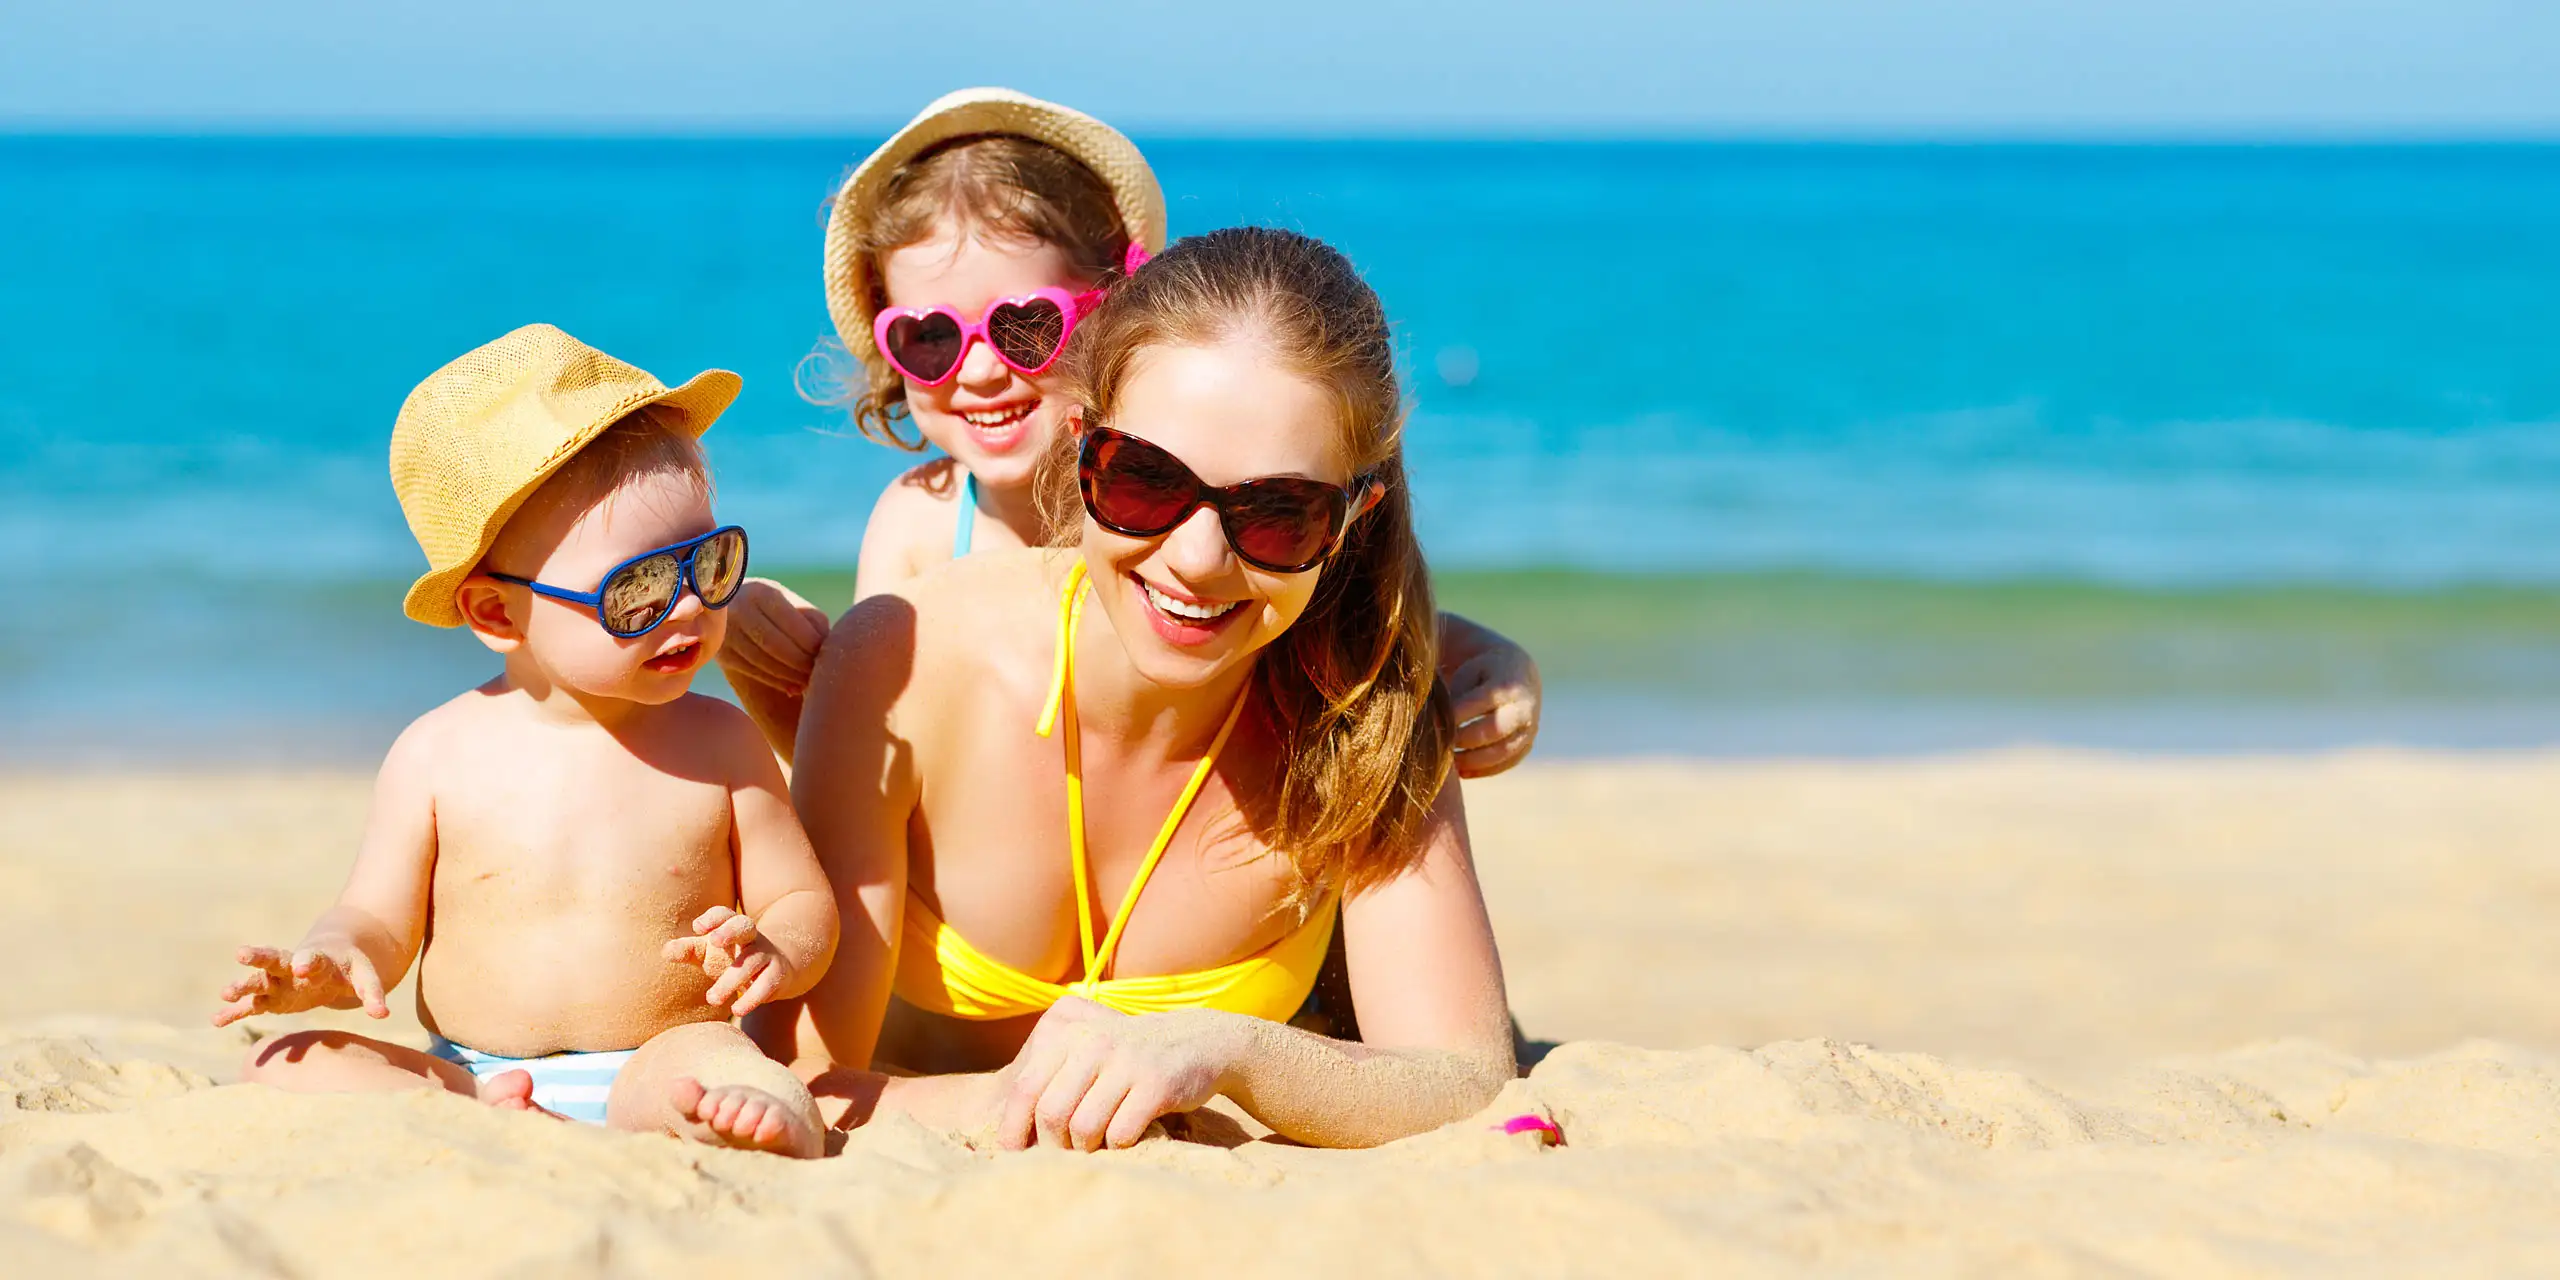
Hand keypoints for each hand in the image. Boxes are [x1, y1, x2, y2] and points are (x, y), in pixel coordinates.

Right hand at [213, 938, 386, 1026]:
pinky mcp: (270, 998)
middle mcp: (292, 967)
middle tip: (242, 953)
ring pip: (257, 981)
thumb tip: (383, 1015)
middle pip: (274, 959)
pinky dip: (235, 1012)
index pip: (313, 957)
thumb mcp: (365, 975)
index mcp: (318, 958)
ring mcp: (278, 982)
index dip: (308, 961)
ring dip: (242, 986)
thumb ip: (372, 992)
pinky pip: (250, 1004)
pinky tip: (217, 1020)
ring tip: (225, 992)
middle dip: (259, 958)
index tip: (302, 965)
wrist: (331, 959)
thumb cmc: (349, 966)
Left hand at [664, 906, 794, 1016]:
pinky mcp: (777, 974)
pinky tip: (737, 1010)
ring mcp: (766, 954)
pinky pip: (768, 983)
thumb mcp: (707, 952)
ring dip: (732, 980)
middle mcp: (751, 936)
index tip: (697, 928)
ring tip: (712, 999)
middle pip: (744, 925)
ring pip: (751, 961)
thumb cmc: (732, 957)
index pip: (724, 914)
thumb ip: (687, 950)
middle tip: (714, 941)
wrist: (776, 968)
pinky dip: (752, 997)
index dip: (712, 918)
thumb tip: (666, 951)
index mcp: (731, 926)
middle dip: (730, 931)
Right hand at [714, 578, 828, 696]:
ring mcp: (726, 631)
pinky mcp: (720, 651)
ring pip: (761, 661)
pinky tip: (792, 687)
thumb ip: (812, 622)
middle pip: (775, 645)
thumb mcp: (793, 604)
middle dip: (800, 665)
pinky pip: (751, 671)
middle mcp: (740, 609)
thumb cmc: (774, 607)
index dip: (812, 647)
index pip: (793, 626)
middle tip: (818, 676)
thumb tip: (823, 652)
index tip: (828, 659)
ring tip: (808, 684)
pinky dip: (775, 681)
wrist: (730, 606)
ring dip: (789, 677)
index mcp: (763, 592)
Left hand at [995, 997, 1246, 1151]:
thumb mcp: (1087, 1050)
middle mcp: (1094, 1042)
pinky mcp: (1156, 1083)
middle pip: (1052, 1114)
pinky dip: (1118, 1146)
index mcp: (1069, 1033)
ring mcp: (1126, 1061)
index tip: (1013, 1152)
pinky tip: (1125, 1137)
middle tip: (1063, 1156)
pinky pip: (1120, 1133)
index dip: (1014, 1128)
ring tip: (1095, 1146)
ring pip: (1084, 1128)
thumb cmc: (1128, 1059)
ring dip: (1087, 1149)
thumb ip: (1051, 1078)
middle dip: (1053, 1146)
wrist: (1198, 1041)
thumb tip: (1010, 1133)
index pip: (1025, 1089)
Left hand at [1447, 638, 1540, 778]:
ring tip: (1449, 763)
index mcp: (1507, 684)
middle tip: (1441, 745)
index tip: (1433, 724)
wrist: (1519, 673)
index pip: (1481, 702)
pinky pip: (1507, 763)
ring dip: (1474, 761)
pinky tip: (1463, 772)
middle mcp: (1523, 707)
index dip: (1456, 715)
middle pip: (1495, 729)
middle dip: (1465, 740)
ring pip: (1503, 751)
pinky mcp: (1527, 745)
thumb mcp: (1470, 673)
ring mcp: (1529, 729)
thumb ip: (1456, 696)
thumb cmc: (1484, 673)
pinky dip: (1484, 771)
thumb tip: (1433, 724)